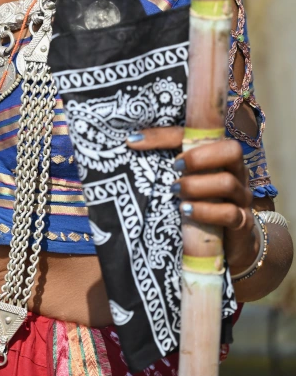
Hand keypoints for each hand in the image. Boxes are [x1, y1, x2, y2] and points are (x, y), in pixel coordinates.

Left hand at [126, 128, 258, 274]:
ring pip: (228, 183)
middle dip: (198, 157)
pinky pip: (230, 214)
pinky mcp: (243, 222)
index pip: (201, 133)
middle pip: (232, 150)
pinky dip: (205, 211)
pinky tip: (186, 211)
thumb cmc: (203, 202)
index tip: (136, 141)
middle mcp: (237, 172)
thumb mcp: (186, 179)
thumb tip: (132, 141)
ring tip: (174, 191)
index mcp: (222, 155)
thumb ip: (168, 160)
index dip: (167, 135)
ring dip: (196, 186)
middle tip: (174, 168)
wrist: (231, 242)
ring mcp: (242, 197)